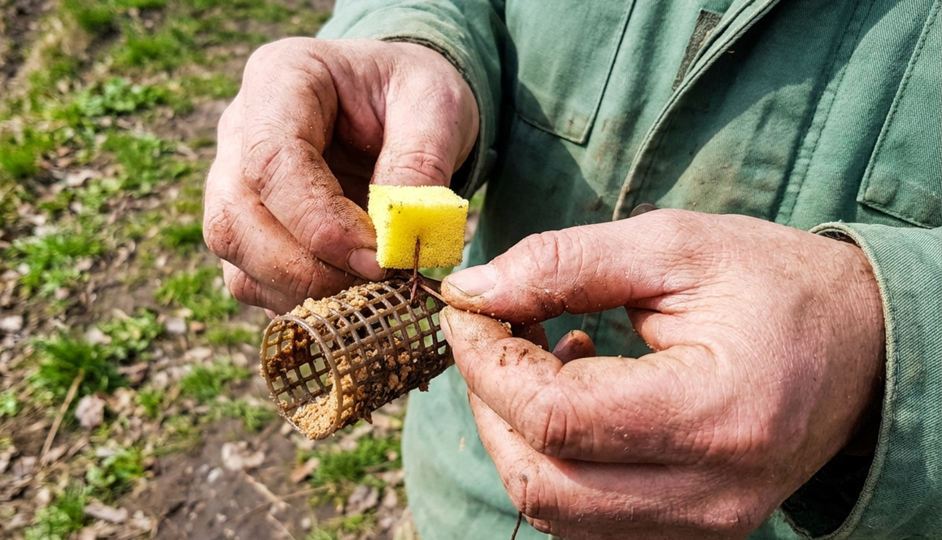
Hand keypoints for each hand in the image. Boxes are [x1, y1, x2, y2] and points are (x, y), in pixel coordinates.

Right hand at [203, 38, 478, 311]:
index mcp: (279, 78)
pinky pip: (249, 280)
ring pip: (235, 255)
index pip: (271, 162)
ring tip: (368, 291)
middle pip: (236, 217)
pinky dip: (298, 300)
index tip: (378, 259)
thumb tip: (395, 241)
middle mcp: (238, 130)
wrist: (400, 106)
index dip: (320, 223)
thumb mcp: (437, 107)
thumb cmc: (413, 96)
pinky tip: (348, 294)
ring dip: (301, 289)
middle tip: (376, 284)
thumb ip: (420, 165)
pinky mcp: (243, 228)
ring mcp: (231, 181)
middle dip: (307, 269)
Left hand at [439, 210, 884, 538]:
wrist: (864, 345)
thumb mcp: (673, 247)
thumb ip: (564, 263)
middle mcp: (711, 491)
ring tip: (536, 354)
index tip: (467, 308)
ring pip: (553, 508)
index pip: (557, 417)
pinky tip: (570, 392)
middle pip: (542, 481)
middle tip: (492, 329)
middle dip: (488, 401)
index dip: (487, 362)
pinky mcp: (692, 527)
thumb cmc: (775, 284)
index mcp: (716, 413)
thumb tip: (471, 291)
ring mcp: (703, 522)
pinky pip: (584, 515)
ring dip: (514, 431)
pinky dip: (551, 457)